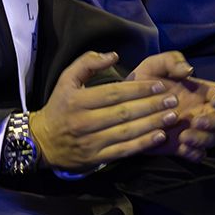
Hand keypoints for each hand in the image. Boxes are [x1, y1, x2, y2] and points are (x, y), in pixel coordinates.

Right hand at [34, 50, 181, 170]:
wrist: (42, 142)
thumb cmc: (59, 107)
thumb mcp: (66, 80)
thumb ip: (87, 63)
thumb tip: (114, 55)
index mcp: (78, 100)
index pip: (114, 93)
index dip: (139, 89)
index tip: (159, 85)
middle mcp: (85, 121)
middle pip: (124, 112)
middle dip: (152, 105)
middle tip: (172, 100)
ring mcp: (91, 142)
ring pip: (127, 132)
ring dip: (152, 124)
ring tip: (172, 116)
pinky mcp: (96, 158)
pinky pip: (124, 151)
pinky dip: (143, 144)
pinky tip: (159, 136)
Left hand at [129, 51, 214, 160]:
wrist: (123, 106)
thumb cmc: (143, 82)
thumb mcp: (155, 65)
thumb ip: (172, 61)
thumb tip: (189, 70)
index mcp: (202, 92)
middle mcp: (203, 111)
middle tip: (196, 121)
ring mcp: (194, 130)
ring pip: (214, 139)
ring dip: (203, 139)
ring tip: (184, 136)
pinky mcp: (182, 147)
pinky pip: (198, 155)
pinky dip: (195, 153)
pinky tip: (183, 147)